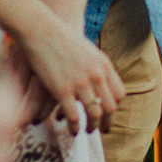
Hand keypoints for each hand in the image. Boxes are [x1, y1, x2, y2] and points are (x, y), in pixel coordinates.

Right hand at [12, 7, 123, 133]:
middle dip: (107, 121)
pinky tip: (72, 130)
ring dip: (92, 126)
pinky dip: (74, 126)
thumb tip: (99, 83)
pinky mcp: (62, 90)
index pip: (119, 93)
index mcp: (104, 65)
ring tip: (88, 131)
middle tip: (102, 129)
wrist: (42, 30)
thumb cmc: (62, 38)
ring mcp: (80, 83)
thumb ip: (96, 66)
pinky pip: (73, 116)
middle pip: (110, 107)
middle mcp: (96, 75)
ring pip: (94, 114)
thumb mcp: (88, 51)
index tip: (109, 114)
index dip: (115, 107)